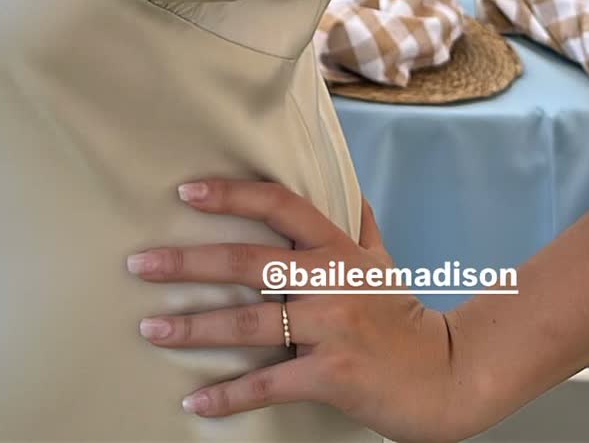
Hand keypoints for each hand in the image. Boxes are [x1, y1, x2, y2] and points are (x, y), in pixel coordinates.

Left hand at [126, 179, 496, 440]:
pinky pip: (269, 384)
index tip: (185, 191)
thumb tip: (348, 187)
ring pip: (250, 324)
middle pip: (248, 263)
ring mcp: (331, 328)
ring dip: (193, 328)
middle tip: (139, 263)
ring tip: (150, 328)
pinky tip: (194, 400)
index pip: (279, 206)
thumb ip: (359, 224)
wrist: (449, 377)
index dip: (232, 195)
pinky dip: (228, 395)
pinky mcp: (332, 376)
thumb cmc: (405, 316)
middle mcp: (331, 280)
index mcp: (338, 247)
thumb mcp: (383, 261)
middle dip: (188, 263)